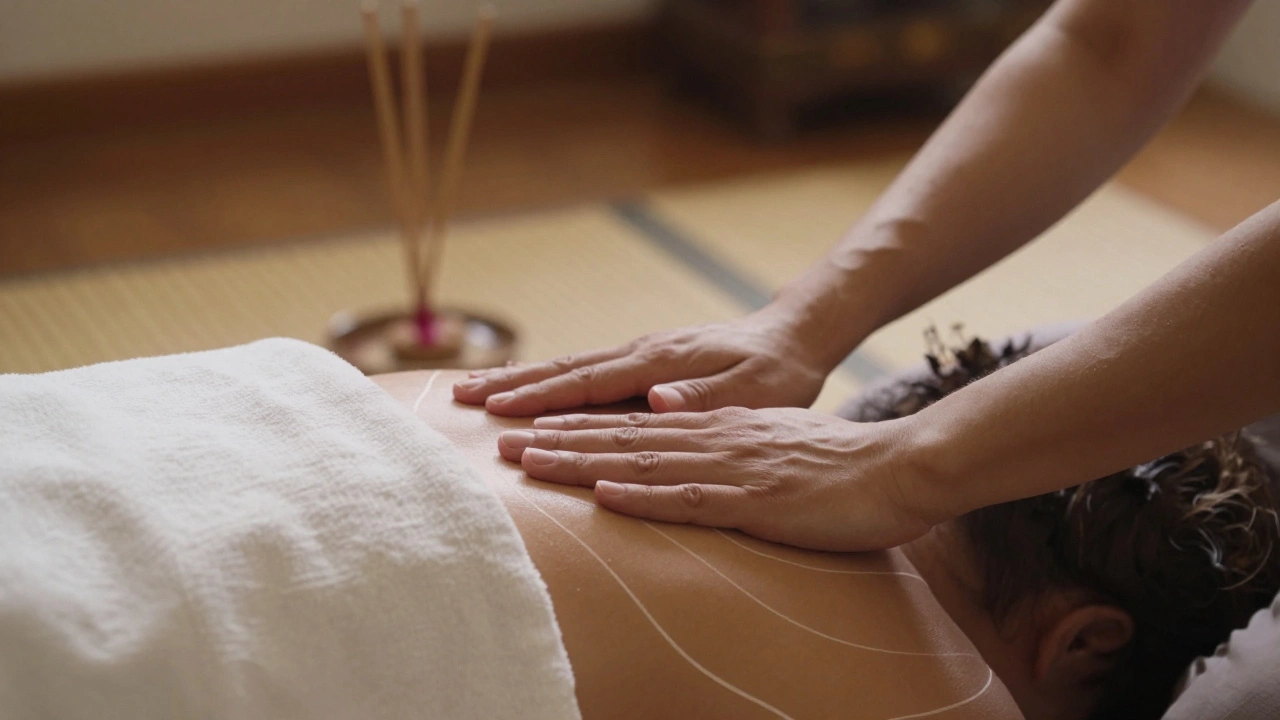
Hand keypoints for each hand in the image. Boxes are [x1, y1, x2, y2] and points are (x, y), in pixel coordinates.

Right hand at [452, 310, 828, 415]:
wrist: (793, 335)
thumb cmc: (777, 371)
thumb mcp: (754, 391)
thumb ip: (703, 398)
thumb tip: (655, 398)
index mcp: (660, 362)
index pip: (589, 383)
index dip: (541, 398)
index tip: (497, 410)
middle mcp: (642, 352)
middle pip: (565, 369)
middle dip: (512, 383)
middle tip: (458, 395)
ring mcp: (641, 353)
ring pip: (570, 366)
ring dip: (523, 380)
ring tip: (475, 391)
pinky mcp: (645, 360)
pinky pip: (587, 371)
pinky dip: (551, 379)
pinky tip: (530, 389)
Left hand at [495, 407, 938, 551]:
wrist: (897, 467)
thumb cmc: (836, 465)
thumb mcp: (769, 445)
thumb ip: (722, 439)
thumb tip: (678, 432)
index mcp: (715, 428)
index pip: (633, 427)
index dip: (578, 427)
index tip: (529, 430)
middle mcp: (714, 439)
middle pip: (622, 439)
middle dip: (559, 440)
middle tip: (502, 442)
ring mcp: (733, 467)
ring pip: (642, 462)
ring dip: (582, 462)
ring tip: (530, 461)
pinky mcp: (756, 499)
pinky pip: (691, 498)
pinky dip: (645, 495)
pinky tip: (606, 494)